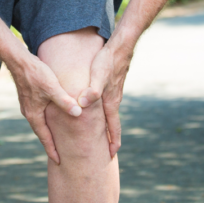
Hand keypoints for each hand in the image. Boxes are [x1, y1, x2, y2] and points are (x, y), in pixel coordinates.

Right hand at [7, 55, 81, 164]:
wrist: (18, 61)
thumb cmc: (36, 74)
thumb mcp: (53, 88)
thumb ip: (65, 101)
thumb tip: (78, 114)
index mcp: (34, 114)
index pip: (44, 137)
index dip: (52, 150)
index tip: (58, 161)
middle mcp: (29, 112)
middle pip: (41, 132)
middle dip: (49, 144)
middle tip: (58, 155)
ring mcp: (27, 105)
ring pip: (39, 123)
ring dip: (47, 131)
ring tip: (56, 138)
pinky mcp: (28, 97)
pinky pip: (38, 114)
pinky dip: (45, 121)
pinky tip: (51, 117)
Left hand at [76, 44, 132, 158]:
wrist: (120, 47)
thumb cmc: (108, 61)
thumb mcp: (98, 76)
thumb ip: (92, 90)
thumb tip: (83, 105)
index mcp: (111, 102)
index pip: (113, 127)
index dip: (112, 141)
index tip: (111, 154)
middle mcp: (113, 100)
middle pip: (113, 123)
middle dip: (111, 138)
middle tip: (108, 151)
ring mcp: (114, 92)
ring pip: (110, 113)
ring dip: (108, 125)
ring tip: (103, 134)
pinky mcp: (112, 85)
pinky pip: (108, 103)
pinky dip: (105, 113)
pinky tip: (99, 110)